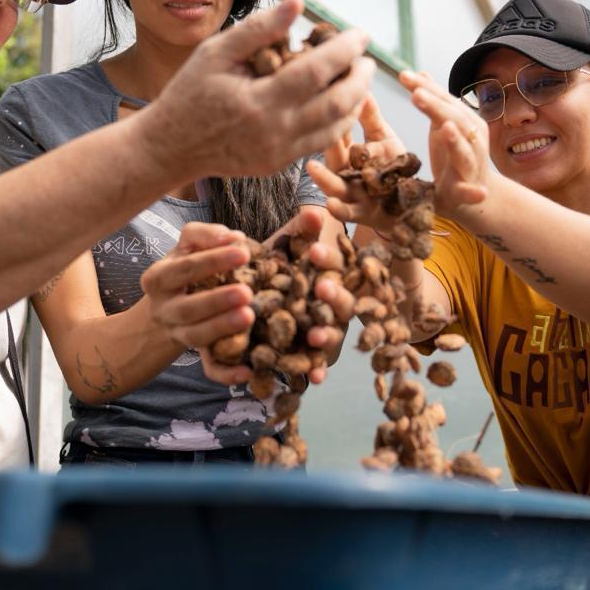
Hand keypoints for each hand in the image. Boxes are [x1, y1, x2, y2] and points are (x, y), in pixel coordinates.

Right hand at [141, 222, 254, 381]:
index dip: (212, 260)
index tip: (243, 252)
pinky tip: (247, 371)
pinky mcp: (195, 355)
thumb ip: (205, 236)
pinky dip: (227, 374)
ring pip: (196, 337)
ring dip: (222, 328)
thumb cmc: (184, 269)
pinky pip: (209, 369)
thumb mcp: (185, 247)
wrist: (163, 309)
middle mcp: (164, 309)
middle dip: (217, 300)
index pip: (184, 268)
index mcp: (158, 278)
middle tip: (246, 291)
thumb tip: (234, 237)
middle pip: (187, 307)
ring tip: (249, 317)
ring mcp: (177, 334)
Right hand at [146, 0, 375, 179]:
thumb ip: (260, 28)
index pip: (319, 71)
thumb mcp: (216, 52)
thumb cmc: (189, 93)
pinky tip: (339, 102)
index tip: (361, 33)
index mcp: (259, 102)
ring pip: (336, 128)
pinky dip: (337, 121)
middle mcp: (275, 133)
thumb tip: (298, 2)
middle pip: (338, 103)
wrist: (171, 146)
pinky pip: (320, 143)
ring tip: (358, 78)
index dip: (346, 50)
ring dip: (355, 101)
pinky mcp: (279, 165)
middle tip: (367, 58)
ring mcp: (279, 154)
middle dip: (360, 78)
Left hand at [196, 207, 354, 385]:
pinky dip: (315, 371)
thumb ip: (302, 231)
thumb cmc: (276, 267)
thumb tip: (317, 211)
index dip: (328, 260)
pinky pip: (313, 366)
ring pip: (330, 337)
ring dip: (325, 337)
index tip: (315, 251)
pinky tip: (316, 379)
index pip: (335, 267)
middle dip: (333, 298)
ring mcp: (320, 332)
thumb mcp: (285, 248)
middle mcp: (330, 307)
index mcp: (329, 277)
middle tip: (322, 287)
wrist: (249, 293)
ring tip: (316, 335)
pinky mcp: (305, 355)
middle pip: (340, 305)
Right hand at [306, 95, 410, 233]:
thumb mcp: (383, 138)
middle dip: (323, 142)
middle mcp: (345, 173)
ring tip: (311, 169)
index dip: (331, 119)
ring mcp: (352, 195)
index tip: (324, 99)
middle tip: (310, 127)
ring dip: (322, 178)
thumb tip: (360, 85)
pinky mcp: (362, 215)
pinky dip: (339, 210)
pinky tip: (331, 205)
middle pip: (332, 157)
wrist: (413, 204)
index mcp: (348, 152)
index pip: (337, 133)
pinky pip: (348, 213)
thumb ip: (370, 117)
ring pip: (333, 186)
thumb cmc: (393, 170)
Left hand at [398, 70, 489, 216]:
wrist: (471, 196)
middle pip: (454, 117)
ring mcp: (472, 163)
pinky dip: (473, 190)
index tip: (403, 75)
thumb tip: (422, 73)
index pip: (443, 99)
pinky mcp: (468, 190)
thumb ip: (432, 102)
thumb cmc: (453, 157)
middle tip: (416, 93)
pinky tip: (477, 192)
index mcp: (464, 120)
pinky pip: (470, 189)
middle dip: (436, 106)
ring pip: (465, 149)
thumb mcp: (439, 127)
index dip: (425, 87)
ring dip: (455, 139)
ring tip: (445, 128)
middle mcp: (473, 137)